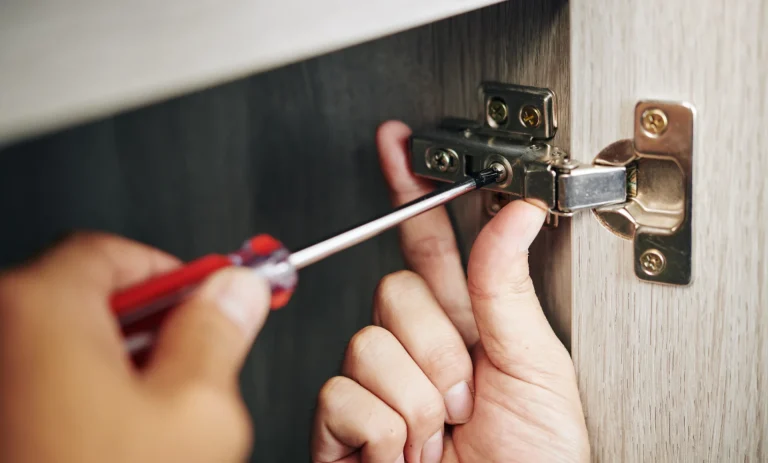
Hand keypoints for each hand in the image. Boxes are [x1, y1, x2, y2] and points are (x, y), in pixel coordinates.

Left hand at [0, 233, 270, 462]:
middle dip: (155, 322)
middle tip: (199, 353)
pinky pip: (42, 378)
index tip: (212, 294)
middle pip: (89, 295)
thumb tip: (234, 293)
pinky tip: (119, 433)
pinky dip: (86, 392)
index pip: (116, 253)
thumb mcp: (196, 409)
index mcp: (40, 308)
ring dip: (123, 362)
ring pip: (66, 342)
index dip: (177, 272)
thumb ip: (218, 332)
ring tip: (160, 412)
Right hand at [311, 121, 588, 462]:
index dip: (413, 191)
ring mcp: (378, 386)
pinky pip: (344, 396)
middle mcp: (417, 348)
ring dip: (420, 401)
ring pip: (370, 345)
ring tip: (442, 436)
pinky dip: (385, 435)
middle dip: (439, 348)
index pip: (429, 244)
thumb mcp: (536, 371)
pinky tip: (404, 456)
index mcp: (468, 326)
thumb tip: (515, 212)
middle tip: (467, 395)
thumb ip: (509, 290)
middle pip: (396, 291)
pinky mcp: (343, 426)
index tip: (399, 144)